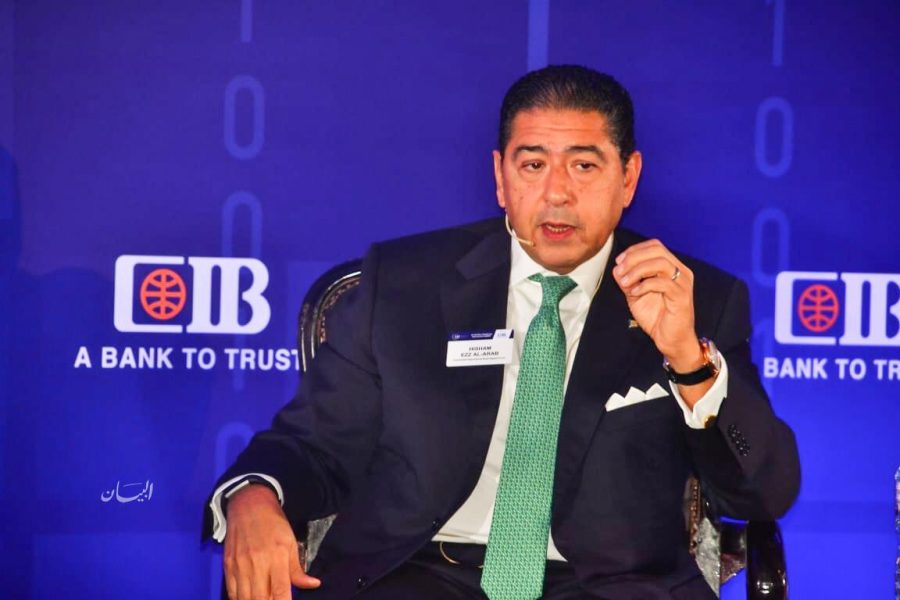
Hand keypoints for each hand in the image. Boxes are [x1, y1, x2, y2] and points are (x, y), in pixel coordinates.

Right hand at [223, 484, 320, 599]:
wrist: (248, 505)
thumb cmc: (274, 524)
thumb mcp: (291, 542)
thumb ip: (298, 569)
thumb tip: (313, 584)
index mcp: (276, 557)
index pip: (279, 591)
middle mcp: (257, 564)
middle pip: (260, 599)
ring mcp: (240, 566)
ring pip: (245, 599)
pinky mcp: (228, 566)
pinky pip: (231, 592)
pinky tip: (248, 599)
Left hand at [612, 239, 702, 371]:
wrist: (671, 340)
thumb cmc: (656, 317)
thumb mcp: (635, 295)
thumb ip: (627, 280)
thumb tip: (617, 268)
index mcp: (672, 267)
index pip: (655, 246)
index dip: (634, 250)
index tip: (619, 262)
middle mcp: (681, 271)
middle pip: (657, 250)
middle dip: (634, 257)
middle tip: (620, 270)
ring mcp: (683, 283)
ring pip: (660, 263)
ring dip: (637, 270)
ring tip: (625, 282)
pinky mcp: (682, 297)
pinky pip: (662, 283)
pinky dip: (644, 285)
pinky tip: (634, 293)